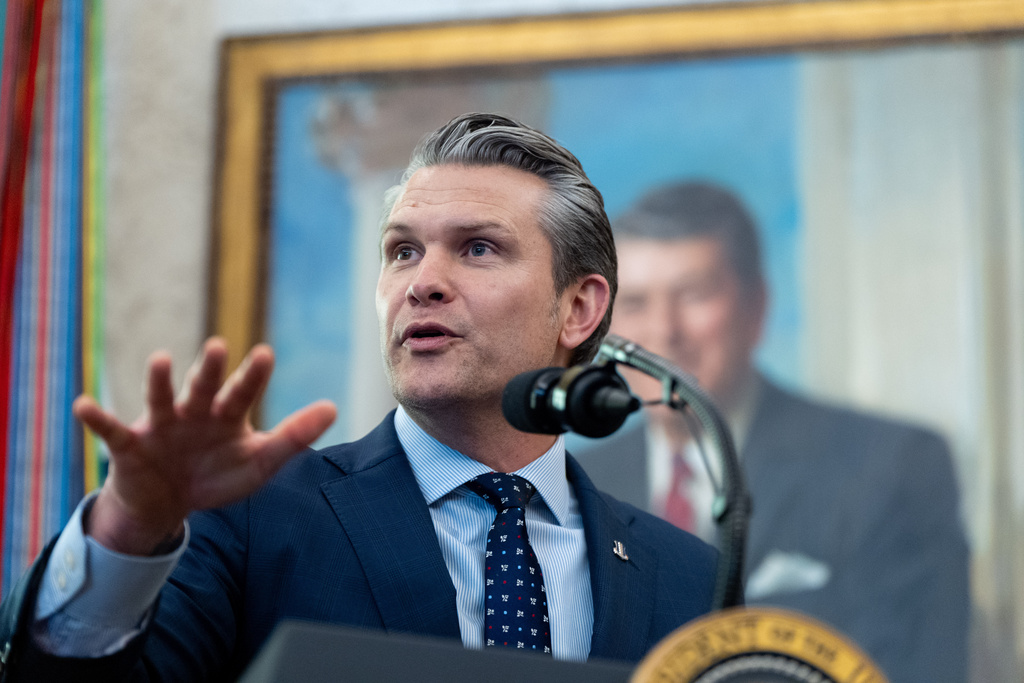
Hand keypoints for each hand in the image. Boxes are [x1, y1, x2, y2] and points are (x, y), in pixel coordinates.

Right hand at [74, 337, 336, 555]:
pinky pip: (109, 430)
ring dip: (159, 381)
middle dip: (210, 369)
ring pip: (160, 399)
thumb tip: (333, 407)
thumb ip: (294, 436)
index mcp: (226, 414)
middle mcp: (194, 411)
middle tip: (219, 347)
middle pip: (204, 387)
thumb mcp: (259, 462)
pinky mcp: (129, 445)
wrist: (168, 505)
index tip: (266, 353)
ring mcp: (160, 426)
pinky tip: (83, 405)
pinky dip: (95, 418)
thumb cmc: (217, 476)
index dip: (253, 375)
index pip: (243, 392)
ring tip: (160, 360)